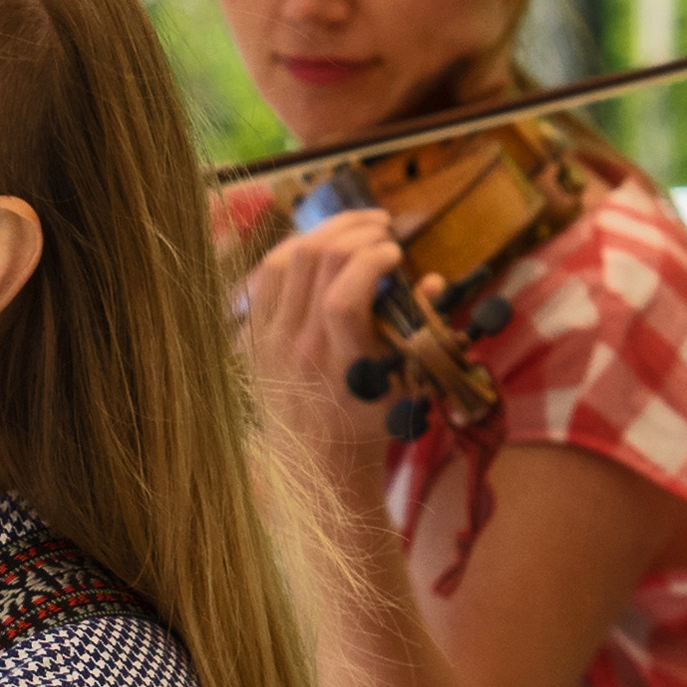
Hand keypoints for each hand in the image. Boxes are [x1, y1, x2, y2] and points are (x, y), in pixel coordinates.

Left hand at [240, 208, 421, 476]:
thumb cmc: (370, 421)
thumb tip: (433, 280)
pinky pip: (266, 274)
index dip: (371, 260)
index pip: (345, 297)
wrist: (316, 460)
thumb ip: (421, 331)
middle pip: (319, 263)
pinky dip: (294, 248)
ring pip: (289, 257)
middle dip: (357, 231)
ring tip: (357, 227)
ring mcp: (270, 341)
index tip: (396, 254)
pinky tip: (320, 244)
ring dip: (327, 230)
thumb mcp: (406, 386)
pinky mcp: (252, 335)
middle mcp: (301, 349)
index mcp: (343, 366)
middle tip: (384, 228)